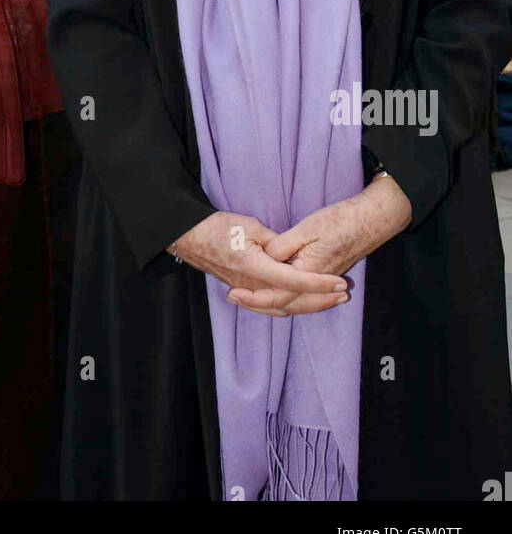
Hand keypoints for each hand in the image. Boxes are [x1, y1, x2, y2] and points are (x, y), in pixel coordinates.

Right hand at [169, 210, 348, 316]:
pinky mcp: (244, 291)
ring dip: (309, 305)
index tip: (339, 283)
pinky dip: (290, 306)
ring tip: (330, 300)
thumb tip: (293, 254)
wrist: (190, 237)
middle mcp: (252, 286)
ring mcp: (247, 291)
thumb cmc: (219, 228)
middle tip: (343, 294)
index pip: (295, 280)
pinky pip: (271, 305)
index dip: (320, 284)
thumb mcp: (251, 227)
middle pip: (293, 300)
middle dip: (321, 299)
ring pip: (283, 306)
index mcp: (256, 268)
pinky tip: (301, 304)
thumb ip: (276, 243)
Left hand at [243, 177, 412, 316]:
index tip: (233, 292)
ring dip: (272, 303)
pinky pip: (304, 295)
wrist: (371, 220)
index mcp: (308, 273)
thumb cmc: (339, 221)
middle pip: (284, 304)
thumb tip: (264, 259)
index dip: (252, 296)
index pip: (276, 294)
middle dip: (258, 304)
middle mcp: (316, 283)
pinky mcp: (327, 276)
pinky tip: (278, 292)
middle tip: (234, 297)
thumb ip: (282, 247)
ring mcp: (324, 281)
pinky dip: (289, 298)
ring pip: (296, 302)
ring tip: (249, 298)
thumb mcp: (305, 229)